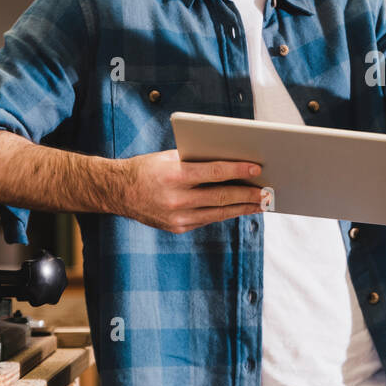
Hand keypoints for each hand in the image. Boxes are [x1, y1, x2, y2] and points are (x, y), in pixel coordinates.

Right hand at [115, 149, 266, 233]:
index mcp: (174, 175)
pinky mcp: (178, 228)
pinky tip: (239, 208)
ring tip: (260, 203)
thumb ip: (197, 161)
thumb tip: (231, 162)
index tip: (257, 169)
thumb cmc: (148, 168)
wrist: (119, 192)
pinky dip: (225, 213)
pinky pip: (208, 219)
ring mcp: (177, 217)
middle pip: (221, 197)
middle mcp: (176, 199)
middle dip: (247, 195)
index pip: (214, 172)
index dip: (238, 171)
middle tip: (267, 192)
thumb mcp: (170, 157)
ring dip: (242, 208)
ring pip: (218, 213)